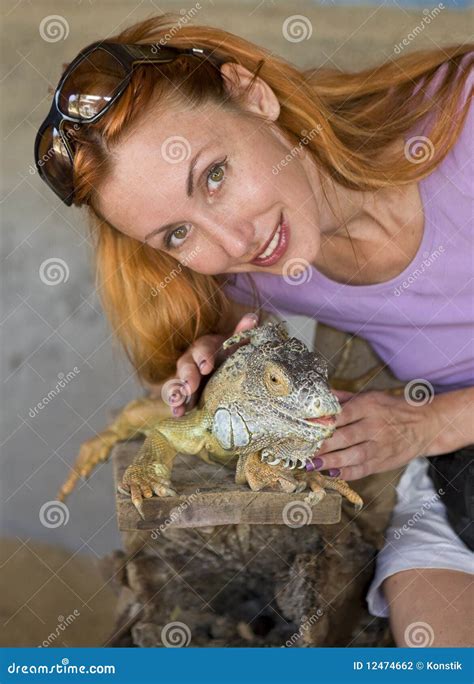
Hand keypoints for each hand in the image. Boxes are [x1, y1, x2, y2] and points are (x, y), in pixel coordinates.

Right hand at [170, 312, 258, 416]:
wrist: (223, 366)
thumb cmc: (230, 353)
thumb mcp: (235, 344)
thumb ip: (241, 333)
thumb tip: (252, 318)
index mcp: (206, 347)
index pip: (202, 348)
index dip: (203, 357)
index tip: (206, 367)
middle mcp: (192, 359)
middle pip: (186, 365)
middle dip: (187, 376)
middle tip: (189, 387)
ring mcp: (186, 376)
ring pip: (178, 382)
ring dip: (176, 391)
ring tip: (177, 402)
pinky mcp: (185, 392)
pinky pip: (178, 398)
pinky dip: (177, 406)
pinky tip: (178, 413)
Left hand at [312, 390, 434, 480]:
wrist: (425, 425)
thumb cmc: (391, 408)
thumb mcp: (370, 396)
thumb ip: (343, 397)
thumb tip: (319, 394)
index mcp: (368, 406)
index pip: (341, 415)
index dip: (321, 422)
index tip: (303, 426)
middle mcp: (374, 426)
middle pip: (344, 437)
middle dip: (321, 445)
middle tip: (301, 450)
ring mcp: (379, 446)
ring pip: (352, 456)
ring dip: (330, 462)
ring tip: (311, 464)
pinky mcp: (382, 462)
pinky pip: (362, 470)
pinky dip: (346, 473)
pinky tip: (331, 473)